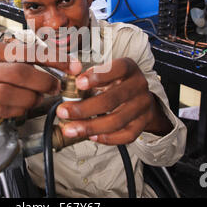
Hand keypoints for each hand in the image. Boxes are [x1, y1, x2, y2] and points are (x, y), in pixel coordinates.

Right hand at [0, 41, 81, 119]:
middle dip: (43, 82)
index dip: (55, 60)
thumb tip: (69, 66)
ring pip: (8, 92)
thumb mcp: (9, 63)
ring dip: (29, 98)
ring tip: (36, 99)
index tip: (73, 67)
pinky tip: (22, 108)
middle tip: (55, 88)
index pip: (29, 51)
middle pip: (19, 72)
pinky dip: (16, 111)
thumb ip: (34, 62)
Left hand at [56, 58, 172, 144]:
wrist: (142, 98)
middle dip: (83, 108)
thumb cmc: (118, 84)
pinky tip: (91, 136)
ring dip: (90, 127)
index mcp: (129, 68)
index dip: (97, 76)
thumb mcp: (107, 73)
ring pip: (116, 121)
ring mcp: (142, 106)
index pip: (117, 69)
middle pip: (111, 100)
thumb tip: (67, 89)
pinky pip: (126, 135)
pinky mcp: (143, 123)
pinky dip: (107, 138)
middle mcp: (138, 86)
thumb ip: (90, 79)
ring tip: (71, 129)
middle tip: (63, 111)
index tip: (78, 83)